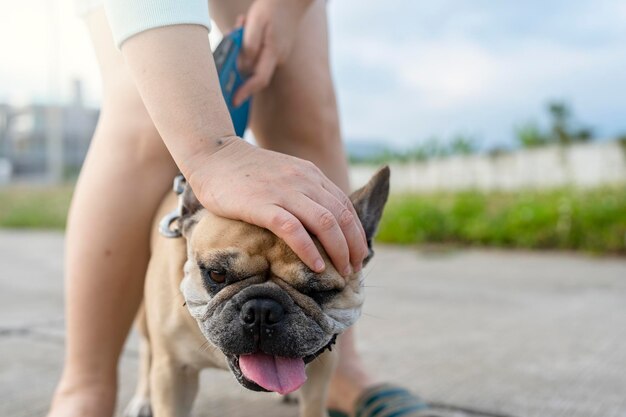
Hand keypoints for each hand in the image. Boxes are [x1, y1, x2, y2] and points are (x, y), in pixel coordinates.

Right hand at [187, 137, 367, 275]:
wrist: (213, 154)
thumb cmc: (245, 172)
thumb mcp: (284, 174)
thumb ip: (303, 191)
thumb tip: (319, 222)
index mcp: (311, 175)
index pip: (345, 206)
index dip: (357, 233)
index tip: (358, 254)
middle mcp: (303, 181)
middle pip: (342, 217)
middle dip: (354, 246)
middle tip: (356, 269)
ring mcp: (283, 192)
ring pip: (325, 223)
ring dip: (339, 251)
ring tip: (342, 271)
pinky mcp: (262, 205)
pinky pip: (293, 230)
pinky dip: (309, 250)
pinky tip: (317, 266)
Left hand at [232, 0, 311, 106]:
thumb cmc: (273, 7)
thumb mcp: (256, 22)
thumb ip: (249, 45)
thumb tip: (244, 65)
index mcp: (273, 53)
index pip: (258, 80)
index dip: (245, 92)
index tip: (234, 102)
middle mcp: (278, 58)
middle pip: (252, 69)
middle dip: (238, 58)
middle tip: (234, 34)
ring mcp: (279, 54)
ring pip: (253, 58)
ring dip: (242, 45)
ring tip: (244, 22)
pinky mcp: (276, 49)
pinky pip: (258, 51)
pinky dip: (249, 41)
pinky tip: (248, 23)